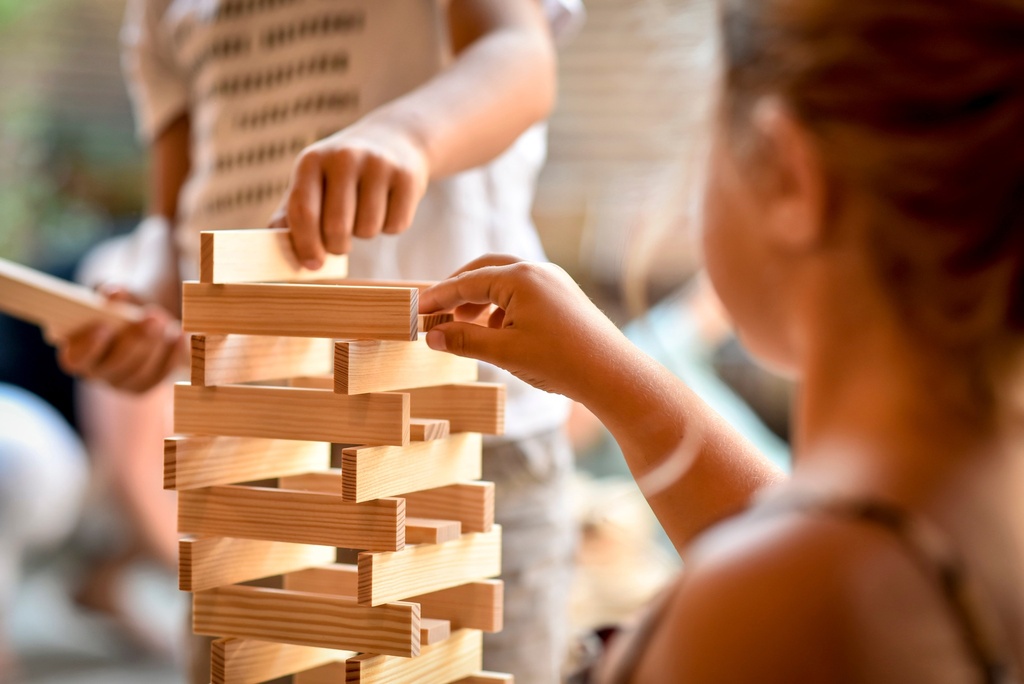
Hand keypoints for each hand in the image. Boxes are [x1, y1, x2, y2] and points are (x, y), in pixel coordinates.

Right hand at [56, 286, 186, 393]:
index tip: (103, 327)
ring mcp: (125, 382)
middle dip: (135, 342)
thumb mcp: (115, 294)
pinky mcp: (150, 383)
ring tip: (166, 323)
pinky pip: (162, 375)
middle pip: (114, 367)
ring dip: (156, 348)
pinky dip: (173, 356)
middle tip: (152, 317)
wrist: (142, 314)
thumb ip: (112, 294)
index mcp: (78, 353)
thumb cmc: (122, 304)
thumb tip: (114, 293)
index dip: (88, 347)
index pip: (76, 359)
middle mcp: (98, 373)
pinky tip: (181, 337)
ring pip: (141, 375)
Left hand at [268, 121, 429, 267]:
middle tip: (340, 244)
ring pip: (368, 230)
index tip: (312, 265)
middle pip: (336, 227)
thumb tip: (275, 247)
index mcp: (312, 161)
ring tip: (364, 215)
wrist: (394, 139)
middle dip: (337, 246)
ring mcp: (379, 165)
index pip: (303, 211)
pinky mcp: (408, 177)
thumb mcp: (313, 182)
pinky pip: (396, 225)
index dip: (305, 245)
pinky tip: (387, 207)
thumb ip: (291, 213)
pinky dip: (391, 227)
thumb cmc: (343, 173)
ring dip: (365, 234)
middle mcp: (344, 157)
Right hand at [419, 255, 631, 399]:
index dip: (438, 297)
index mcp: (520, 278)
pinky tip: (496, 332)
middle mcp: (537, 271)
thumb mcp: (503, 352)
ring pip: (505, 282)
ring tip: (463, 325)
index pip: (466, 282)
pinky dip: (502, 307)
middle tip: (436, 311)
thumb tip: (431, 336)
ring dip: (480, 300)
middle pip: (485, 271)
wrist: (612, 374)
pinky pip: (524, 293)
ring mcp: (554, 281)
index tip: (416, 310)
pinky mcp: (564, 296)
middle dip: (458, 290)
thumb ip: (463, 340)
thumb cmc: (560, 361)